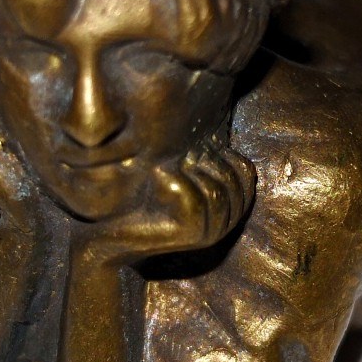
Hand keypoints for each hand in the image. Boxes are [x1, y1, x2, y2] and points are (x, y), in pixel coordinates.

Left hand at [76, 140, 254, 263]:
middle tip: (176, 156)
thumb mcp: (180, 170)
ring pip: (215, 191)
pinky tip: (158, 174)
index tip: (191, 150)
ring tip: (165, 165)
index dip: (222, 152)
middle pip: (233, 180)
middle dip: (205, 160)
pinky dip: (173, 181)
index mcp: (230, 207)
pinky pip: (192, 199)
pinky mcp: (191, 236)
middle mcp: (226, 224)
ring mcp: (211, 232)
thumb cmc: (144, 196)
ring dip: (188, 171)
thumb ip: (204, 156)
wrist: (115, 234)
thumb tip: (214, 125)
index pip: (245, 172)